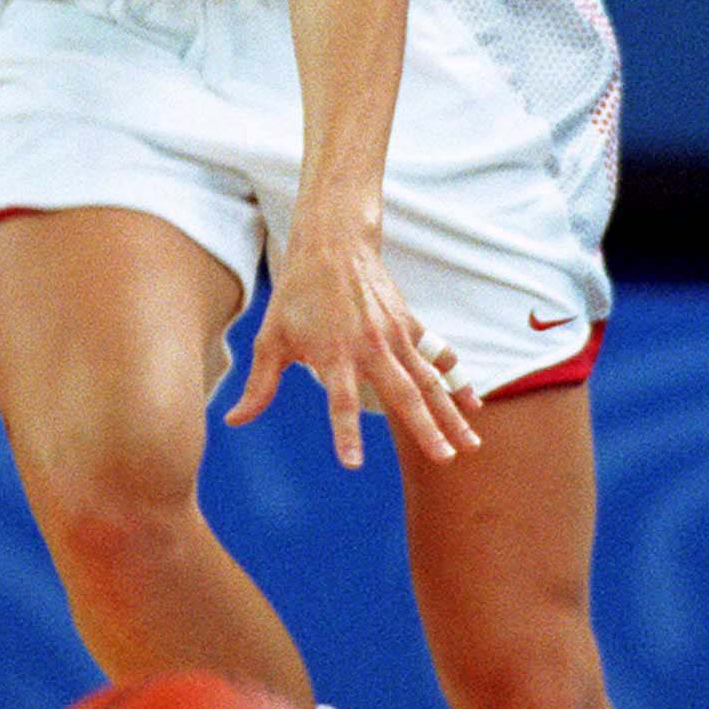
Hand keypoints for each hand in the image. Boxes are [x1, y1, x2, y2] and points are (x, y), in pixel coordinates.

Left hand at [225, 227, 483, 468]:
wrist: (332, 244)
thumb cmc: (295, 295)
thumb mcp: (270, 338)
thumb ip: (260, 385)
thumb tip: (234, 422)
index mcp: (332, 352)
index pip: (339, 401)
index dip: (345, 433)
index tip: (353, 465)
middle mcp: (369, 345)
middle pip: (402, 393)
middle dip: (425, 429)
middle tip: (444, 460)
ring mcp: (394, 334)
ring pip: (429, 380)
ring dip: (451, 413)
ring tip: (470, 446)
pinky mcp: (410, 323)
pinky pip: (437, 357)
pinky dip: (456, 381)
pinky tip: (473, 406)